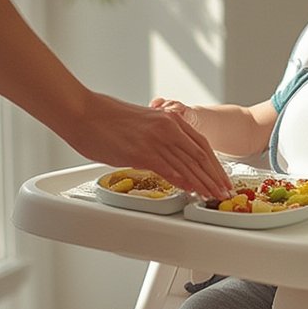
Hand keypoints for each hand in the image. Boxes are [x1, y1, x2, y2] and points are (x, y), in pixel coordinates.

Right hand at [74, 94, 230, 197]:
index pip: (201, 145)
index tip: (222, 177)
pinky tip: (190, 192)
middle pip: (200, 157)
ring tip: (213, 196)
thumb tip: (160, 152)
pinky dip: (182, 182)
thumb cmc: (104, 116)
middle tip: (225, 192)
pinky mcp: (142, 152)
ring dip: (203, 184)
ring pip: (188, 166)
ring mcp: (156, 140)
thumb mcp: (140, 122)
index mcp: (169, 119)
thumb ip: (156, 135)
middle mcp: (168, 128)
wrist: (82, 111)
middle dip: (215, 177)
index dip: (214, 164)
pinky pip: (169, 170)